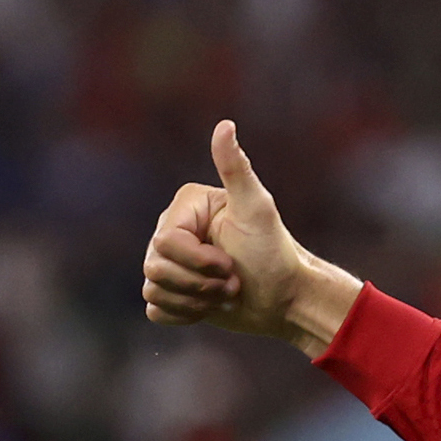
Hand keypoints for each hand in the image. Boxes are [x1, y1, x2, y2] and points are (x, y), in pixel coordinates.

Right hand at [142, 119, 360, 357]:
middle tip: (233, 282)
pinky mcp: (174, 293)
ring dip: (196, 301)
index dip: (198, 261)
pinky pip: (156, 310)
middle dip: (200, 283)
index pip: (164, 243)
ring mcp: (171, 263)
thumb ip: (236, 169)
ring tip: (225, 294)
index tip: (231, 263)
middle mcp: (172, 231)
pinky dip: (184, 315)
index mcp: (186, 208)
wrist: (287, 298)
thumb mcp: (258, 209)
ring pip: (153, 290)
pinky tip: (210, 309)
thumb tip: (225, 124)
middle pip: (155, 267)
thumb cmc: (277, 253)